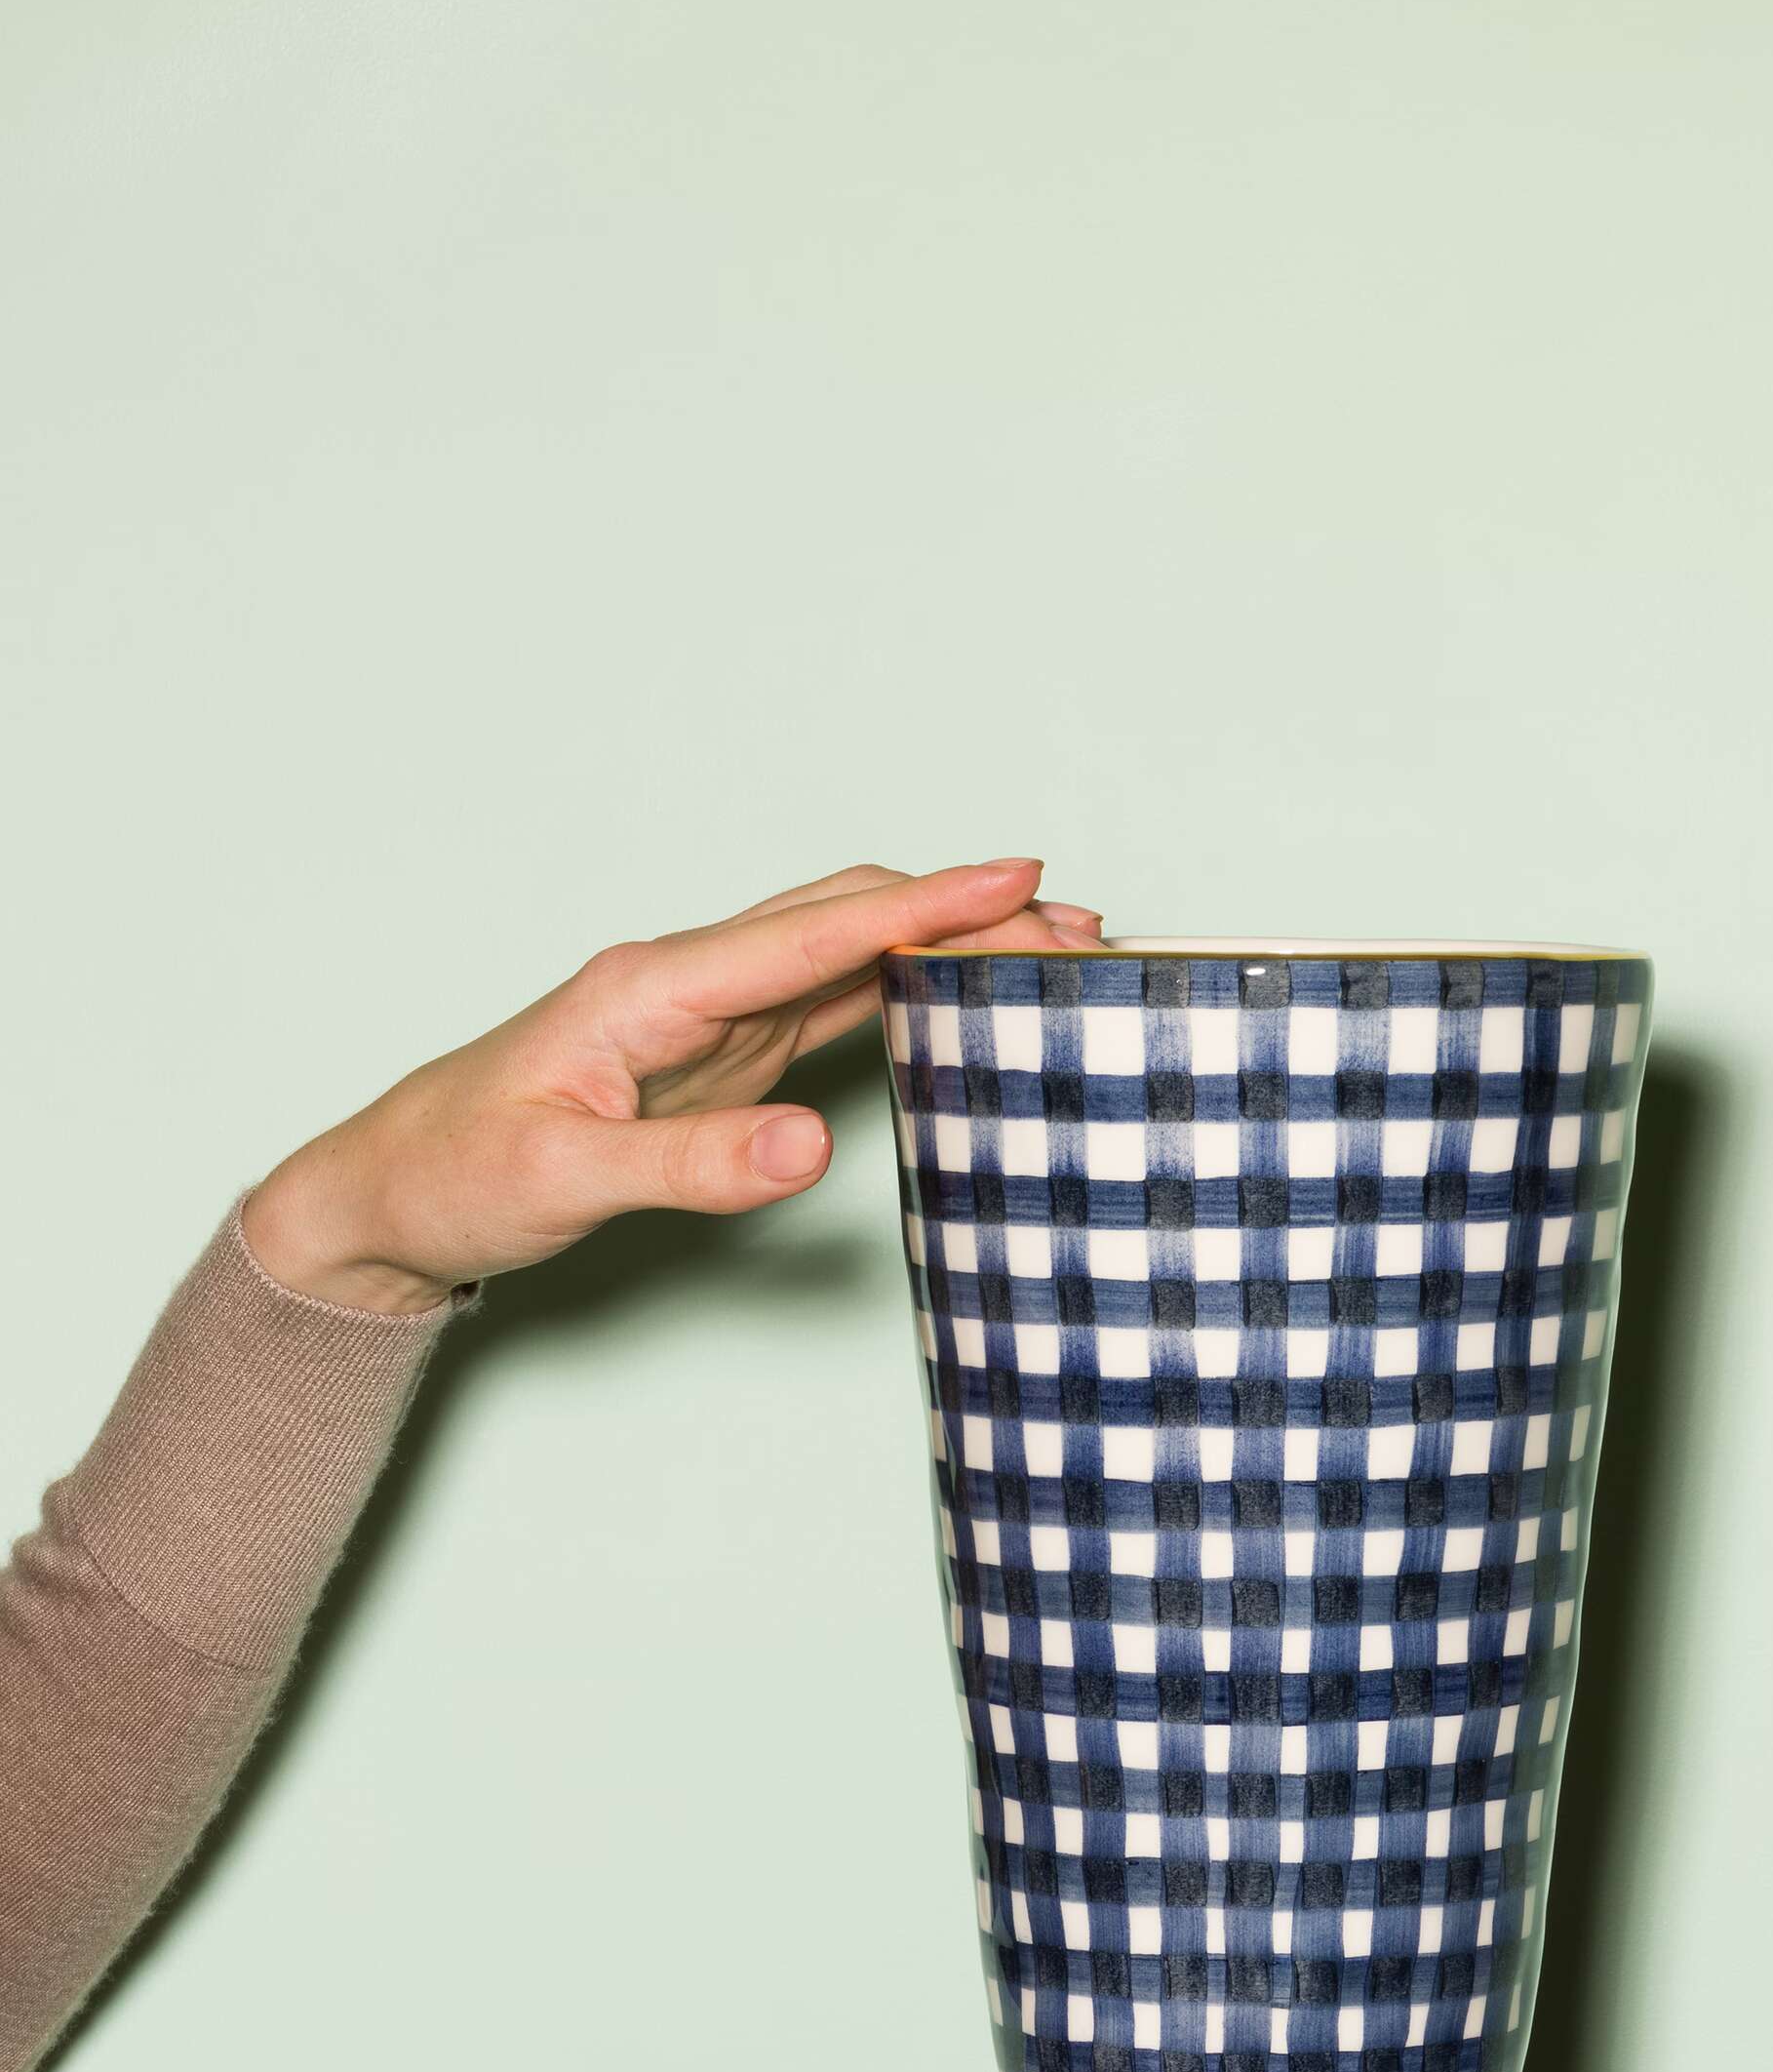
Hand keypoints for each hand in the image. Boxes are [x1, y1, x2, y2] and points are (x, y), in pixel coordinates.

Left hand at [242, 855, 1103, 1314]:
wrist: (393, 1196)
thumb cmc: (461, 1176)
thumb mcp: (568, 1181)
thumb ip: (692, 1167)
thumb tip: (813, 1146)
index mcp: (652, 988)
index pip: (815, 930)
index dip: (926, 902)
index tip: (1021, 876)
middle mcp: (688, 983)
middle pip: (850, 921)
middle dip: (967, 912)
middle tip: (1081, 927)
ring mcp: (708, 1017)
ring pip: (848, 953)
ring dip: (947, 944)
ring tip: (1050, 948)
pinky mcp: (717, 1058)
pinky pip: (829, 1006)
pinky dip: (905, 992)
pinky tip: (963, 1000)